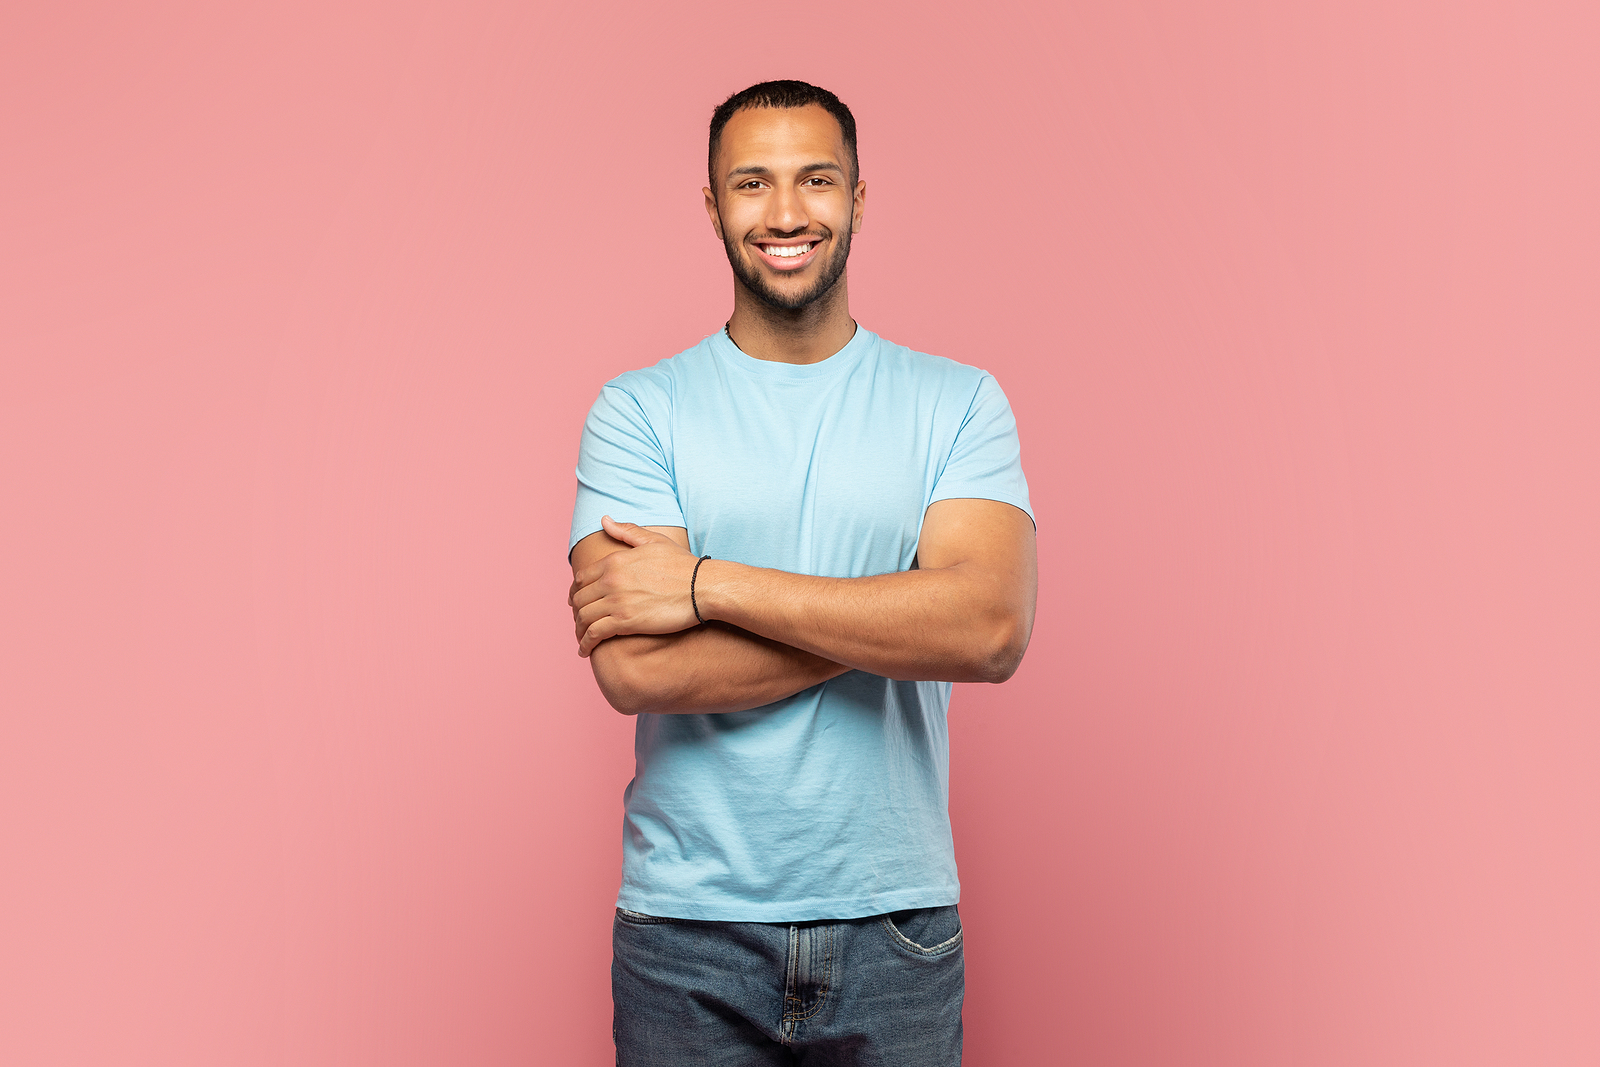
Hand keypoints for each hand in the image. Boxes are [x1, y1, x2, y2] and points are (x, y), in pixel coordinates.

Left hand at [569, 516, 703, 656]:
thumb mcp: (654, 541)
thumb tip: (605, 520)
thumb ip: (627, 531)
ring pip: (583, 617)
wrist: (703, 587)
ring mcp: (617, 601)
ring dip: (578, 631)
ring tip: (581, 640)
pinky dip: (585, 643)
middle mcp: (611, 580)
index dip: (576, 592)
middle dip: (576, 612)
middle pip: (579, 599)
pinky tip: (585, 650)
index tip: (576, 601)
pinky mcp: (625, 621)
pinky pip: (594, 633)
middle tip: (579, 622)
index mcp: (615, 561)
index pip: (581, 578)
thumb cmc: (683, 565)